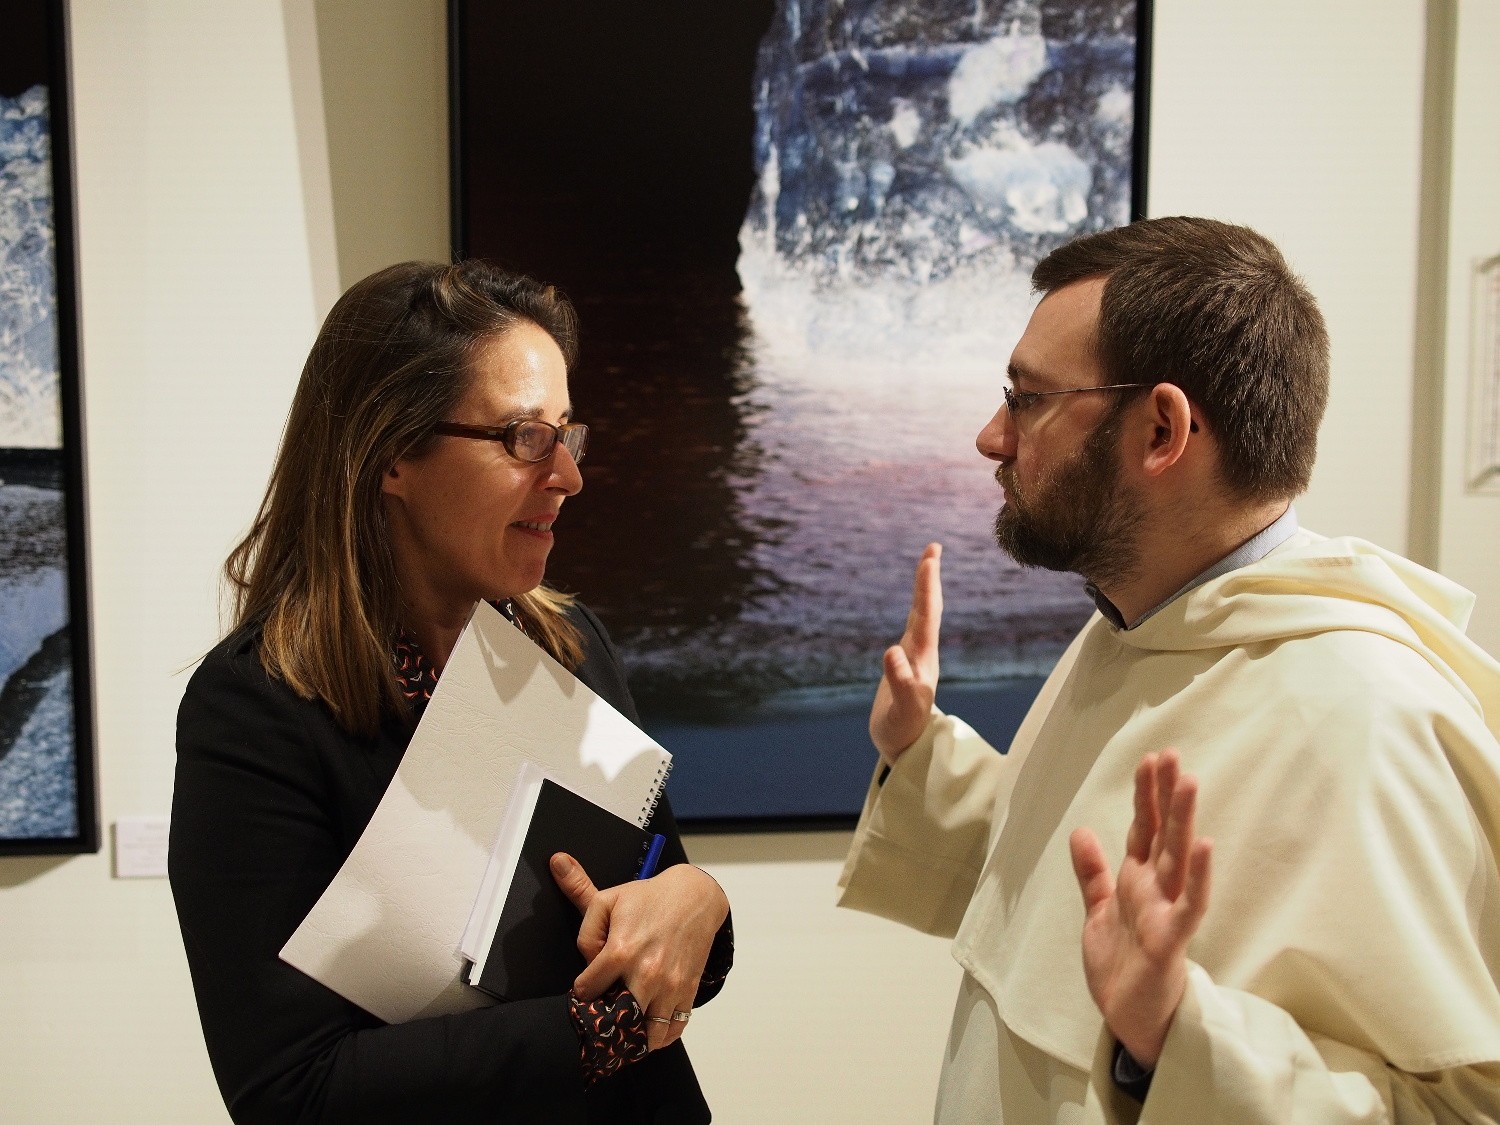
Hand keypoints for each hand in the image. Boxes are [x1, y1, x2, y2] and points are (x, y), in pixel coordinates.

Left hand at [550, 854, 728, 1050]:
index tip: (586, 990)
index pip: (588, 991)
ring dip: (632, 1038)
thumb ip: (586, 932)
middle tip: (602, 1017)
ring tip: (624, 1030)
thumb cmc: (648, 898)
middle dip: (605, 1024)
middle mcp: (646, 974)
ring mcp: (669, 986)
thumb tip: (585, 962)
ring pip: (647, 1035)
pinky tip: (647, 1031)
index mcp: (621, 951)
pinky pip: (673, 1030)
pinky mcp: (687, 991)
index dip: (582, 991)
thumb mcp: (607, 900)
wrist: (694, 896)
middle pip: (616, 1022)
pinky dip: (659, 1038)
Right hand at [870, 542, 942, 763]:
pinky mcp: (905, 666)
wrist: (909, 751)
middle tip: (932, 548)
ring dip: (925, 590)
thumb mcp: (903, 713)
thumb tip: (892, 651)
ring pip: (922, 617)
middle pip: (928, 609)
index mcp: (923, 660)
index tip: (930, 556)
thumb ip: (901, 683)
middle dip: (929, 578)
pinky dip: (916, 609)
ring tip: (928, 565)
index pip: (927, 615)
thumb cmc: (905, 734)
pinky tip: (916, 605)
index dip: (927, 585)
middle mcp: (922, 654)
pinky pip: (912, 629)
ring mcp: (915, 659)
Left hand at [1068, 749, 1212, 1068]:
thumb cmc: (1121, 967)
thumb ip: (1092, 874)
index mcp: (1136, 881)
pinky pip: (1190, 904)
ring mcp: (1167, 912)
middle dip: (1166, 795)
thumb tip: (1081, 830)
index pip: (1143, 829)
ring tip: (1190, 783)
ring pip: (1178, 858)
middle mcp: (1156, 890)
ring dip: (1184, 821)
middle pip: (1163, 834)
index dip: (1146, 796)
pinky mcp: (1172, 940)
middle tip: (1171, 755)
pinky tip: (1206, 846)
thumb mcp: (1098, 913)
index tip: (1151, 759)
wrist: (1129, 1020)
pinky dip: (1198, 876)